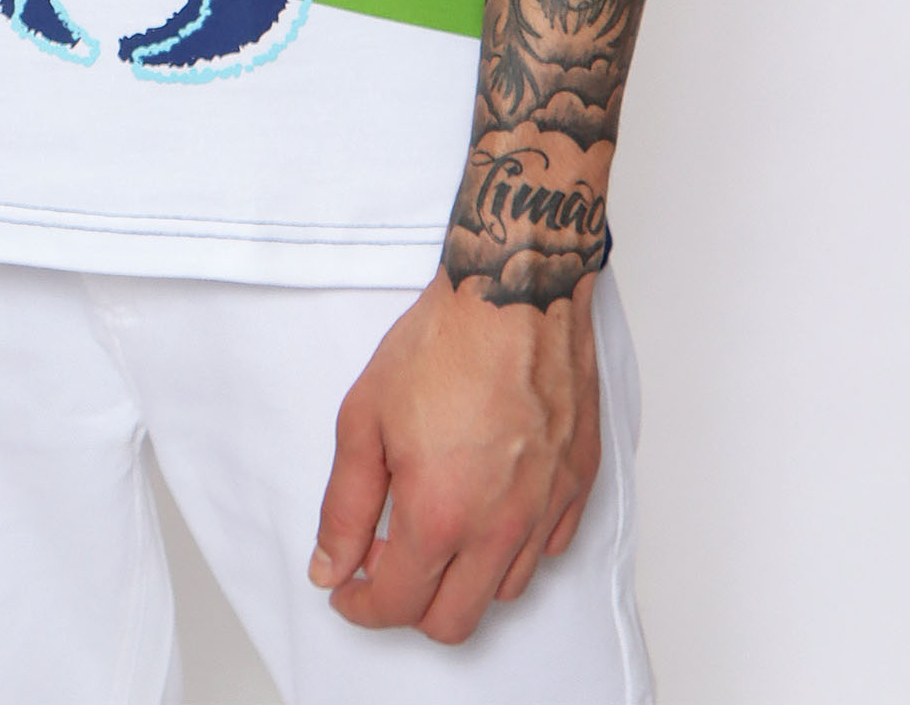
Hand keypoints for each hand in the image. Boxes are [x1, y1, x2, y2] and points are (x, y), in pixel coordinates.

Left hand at [309, 271, 600, 641]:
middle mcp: (500, 528)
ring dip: (465, 578)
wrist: (515, 288)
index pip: (397, 605)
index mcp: (440, 516)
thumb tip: (330, 567)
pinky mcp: (578, 485)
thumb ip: (345, 506)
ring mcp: (546, 510)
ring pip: (504, 592)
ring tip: (439, 524)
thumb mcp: (364, 418)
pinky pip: (548, 549)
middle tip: (388, 558)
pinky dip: (514, 547)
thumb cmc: (444, 342)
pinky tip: (489, 504)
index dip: (360, 605)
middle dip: (411, 604)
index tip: (348, 587)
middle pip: (454, 622)